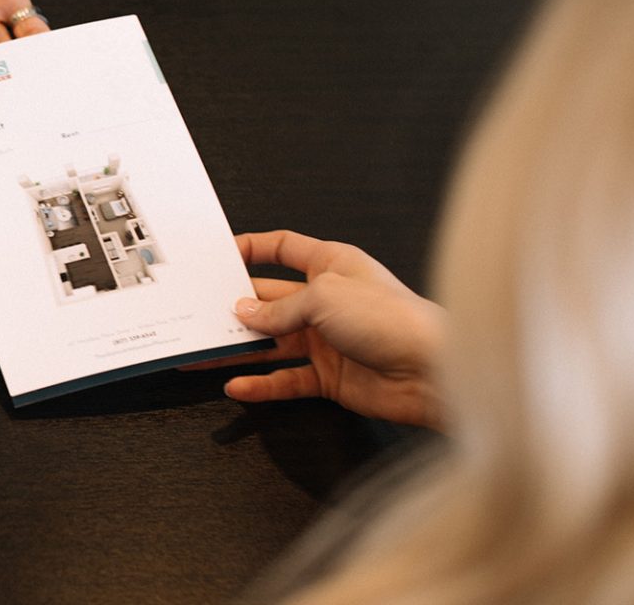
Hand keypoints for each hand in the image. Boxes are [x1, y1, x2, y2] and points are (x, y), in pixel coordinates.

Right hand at [185, 231, 445, 426]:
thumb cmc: (393, 321)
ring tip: (203, 352)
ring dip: (238, 348)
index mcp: (333, 265)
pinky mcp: (330, 376)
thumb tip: (247, 312)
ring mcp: (328, 340)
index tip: (219, 256)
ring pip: (271, 343)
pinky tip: (238, 385)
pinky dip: (261, 383)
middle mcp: (328, 300)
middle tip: (199, 312)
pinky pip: (286, 379)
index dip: (252, 249)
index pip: (284, 249)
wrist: (433, 372)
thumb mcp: (325, 298)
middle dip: (235, 305)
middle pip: (270, 299)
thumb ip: (280, 307)